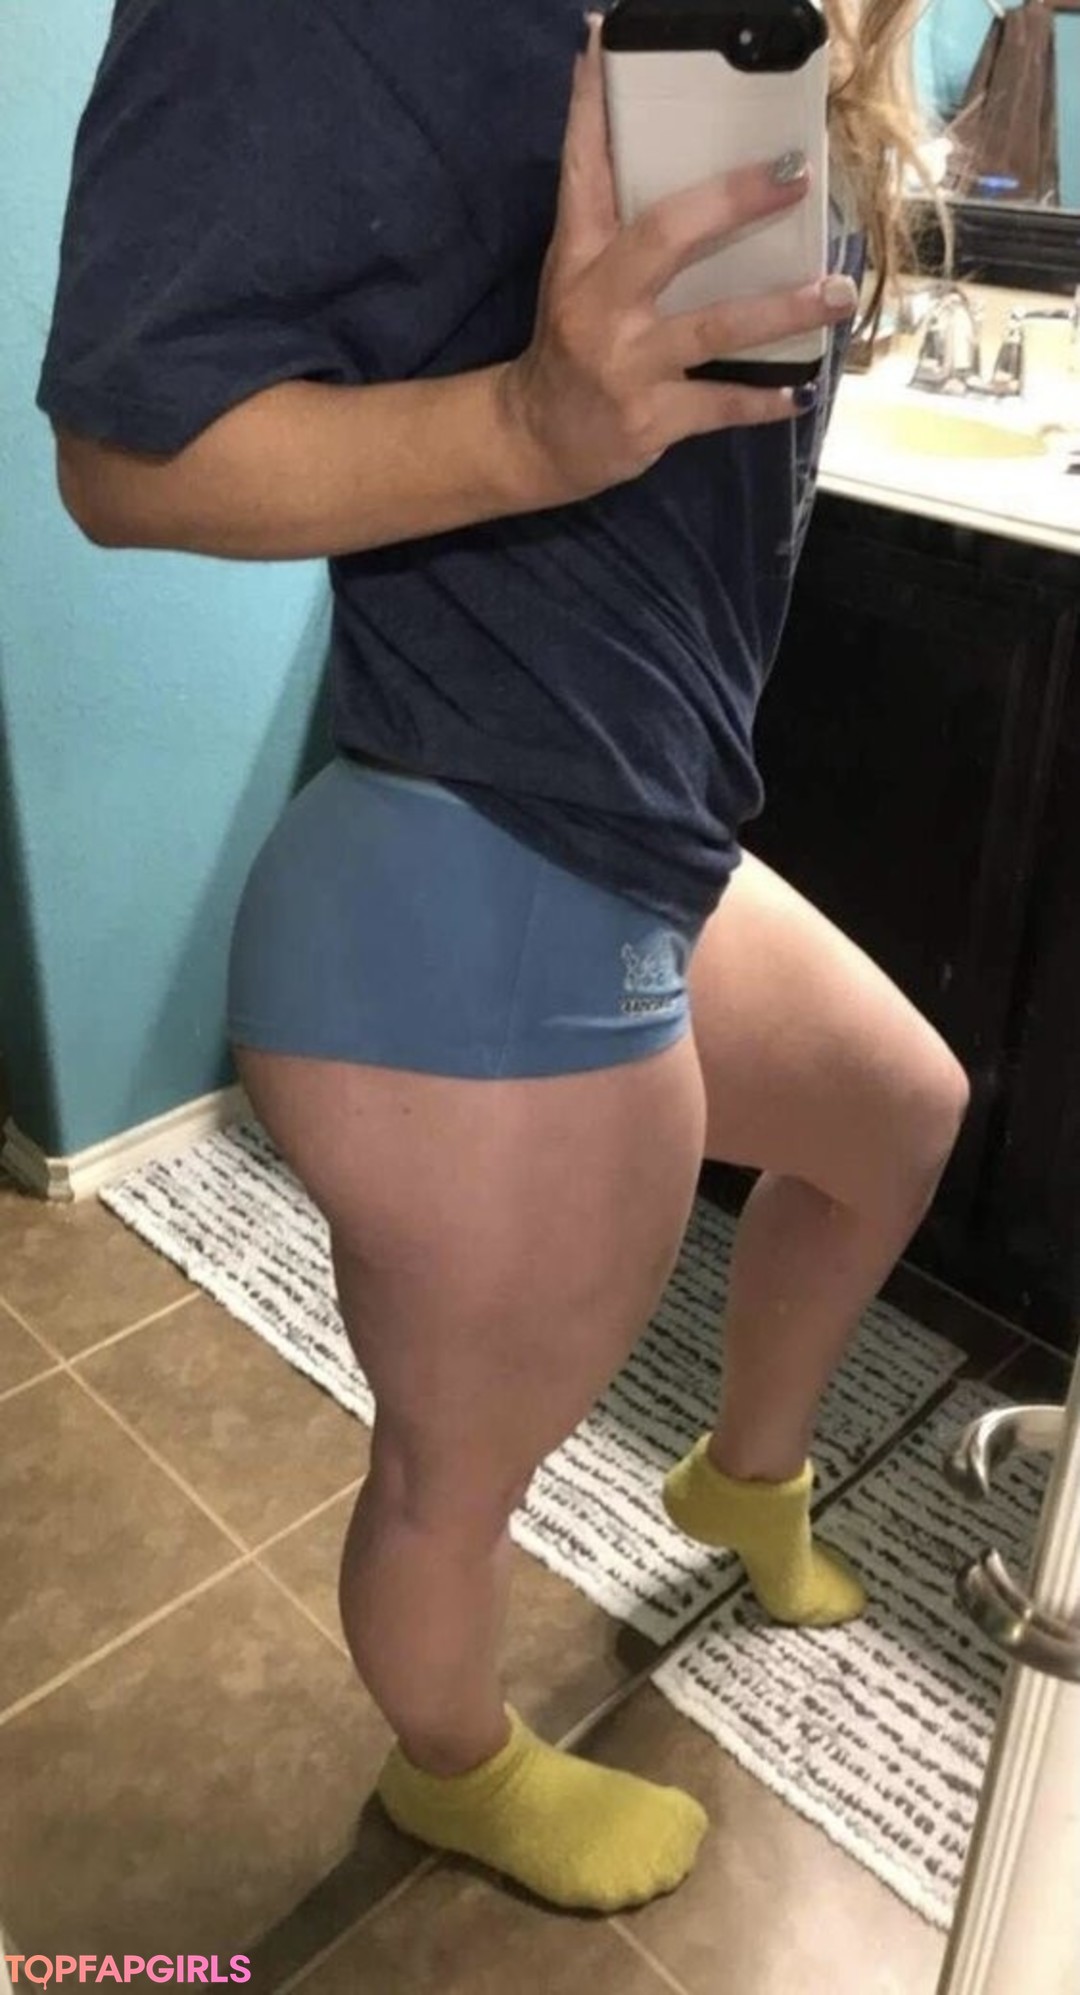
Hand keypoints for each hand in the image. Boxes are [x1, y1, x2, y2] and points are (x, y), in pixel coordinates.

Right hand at [499, 15, 857, 504]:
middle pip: (666, 237)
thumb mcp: (579, 273)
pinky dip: (764, 399)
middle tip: (793, 175)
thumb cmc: (574, 341)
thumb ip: (618, 216)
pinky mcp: (649, 418)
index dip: (594, 105)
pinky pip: (718, 403)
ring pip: (712, 324)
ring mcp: (624, 364)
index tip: (606, 41)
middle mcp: (598, 304)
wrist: (538, 438)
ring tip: (836, 292)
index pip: (583, 167)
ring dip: (782, 309)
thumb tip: (680, 151)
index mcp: (578, 255)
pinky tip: (800, 391)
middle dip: (732, 202)